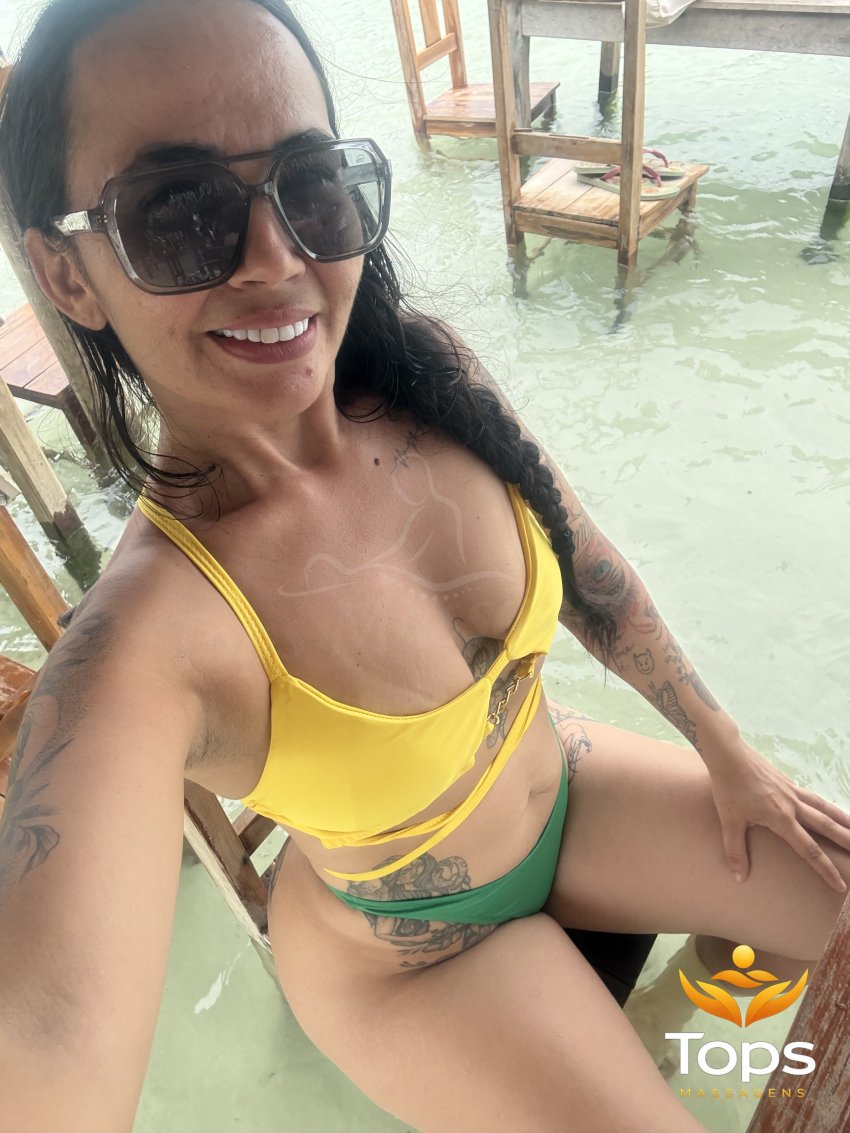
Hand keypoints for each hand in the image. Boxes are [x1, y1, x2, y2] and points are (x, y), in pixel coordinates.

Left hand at [704, 739, 849, 893]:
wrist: (729, 754)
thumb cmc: (728, 788)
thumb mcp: (729, 822)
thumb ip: (736, 851)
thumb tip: (740, 878)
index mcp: (782, 819)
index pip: (809, 850)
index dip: (826, 869)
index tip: (840, 884)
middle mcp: (793, 806)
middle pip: (826, 827)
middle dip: (846, 842)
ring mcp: (792, 791)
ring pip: (824, 807)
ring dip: (842, 818)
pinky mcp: (787, 781)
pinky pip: (812, 796)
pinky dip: (825, 804)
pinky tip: (827, 807)